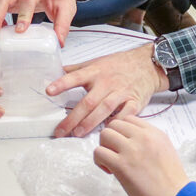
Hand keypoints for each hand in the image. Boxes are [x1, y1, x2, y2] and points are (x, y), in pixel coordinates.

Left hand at [46, 43, 166, 137]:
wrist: (146, 65)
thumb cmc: (119, 65)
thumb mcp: (96, 62)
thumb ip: (76, 70)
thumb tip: (55, 72)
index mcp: (95, 72)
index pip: (76, 77)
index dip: (62, 83)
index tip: (49, 91)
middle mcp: (107, 82)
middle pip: (88, 101)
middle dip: (73, 118)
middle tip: (60, 131)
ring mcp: (121, 92)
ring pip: (104, 109)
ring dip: (90, 122)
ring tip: (78, 133)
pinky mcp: (134, 102)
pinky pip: (125, 114)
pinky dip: (117, 122)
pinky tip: (107, 131)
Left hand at [94, 114, 187, 195]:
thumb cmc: (171, 182)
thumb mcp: (166, 151)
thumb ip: (149, 142)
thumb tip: (130, 141)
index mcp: (155, 133)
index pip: (129, 119)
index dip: (122, 132)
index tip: (124, 145)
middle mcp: (143, 137)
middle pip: (114, 124)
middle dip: (111, 139)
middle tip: (116, 154)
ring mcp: (131, 150)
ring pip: (105, 135)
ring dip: (104, 148)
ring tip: (112, 163)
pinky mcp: (121, 165)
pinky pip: (99, 152)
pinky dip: (100, 161)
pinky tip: (110, 171)